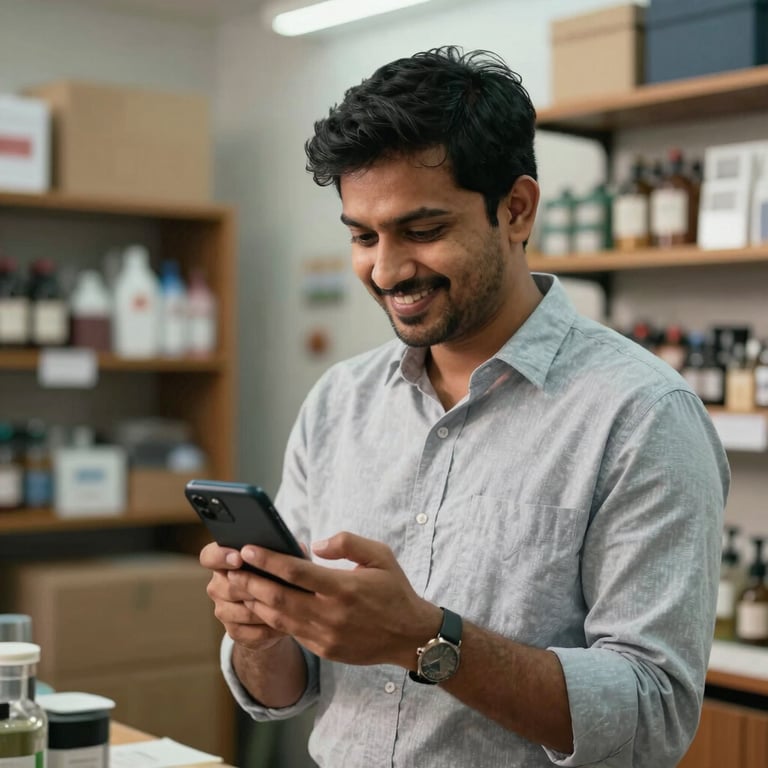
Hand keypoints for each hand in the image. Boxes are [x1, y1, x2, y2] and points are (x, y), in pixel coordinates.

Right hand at [199, 541, 288, 651]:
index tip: (240, 558)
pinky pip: (251, 632)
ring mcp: (222, 610)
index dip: (221, 556)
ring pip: (242, 611)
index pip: (209, 556)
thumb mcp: (282, 560)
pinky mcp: (233, 632)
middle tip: (276, 585)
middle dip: (253, 586)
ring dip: (266, 609)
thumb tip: (299, 548)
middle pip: (228, 586)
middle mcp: (217, 585)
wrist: (274, 610)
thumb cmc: (277, 575)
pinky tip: (286, 623)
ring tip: (288, 606)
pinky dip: (270, 628)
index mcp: (223, 561)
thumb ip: (286, 551)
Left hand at [236, 532, 441, 668]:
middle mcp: (331, 613)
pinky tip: (260, 606)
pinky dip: (271, 619)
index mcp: (344, 587)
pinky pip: (291, 632)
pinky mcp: (324, 649)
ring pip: (279, 619)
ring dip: (254, 602)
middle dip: (250, 582)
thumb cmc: (394, 590)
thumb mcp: (381, 556)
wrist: (410, 635)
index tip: (247, 548)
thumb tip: (316, 545)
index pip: (296, 571)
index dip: (267, 559)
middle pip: (278, 598)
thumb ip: (348, 543)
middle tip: (230, 569)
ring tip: (237, 586)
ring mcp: (326, 635)